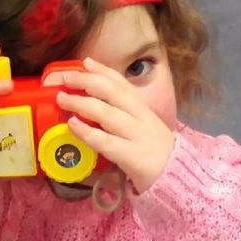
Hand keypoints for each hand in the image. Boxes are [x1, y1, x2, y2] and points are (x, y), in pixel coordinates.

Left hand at [56, 57, 174, 192]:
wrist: (178, 178)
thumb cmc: (153, 152)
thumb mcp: (141, 126)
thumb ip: (122, 114)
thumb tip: (92, 102)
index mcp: (142, 109)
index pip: (122, 84)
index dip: (104, 71)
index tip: (86, 62)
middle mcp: (141, 118)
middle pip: (113, 93)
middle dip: (88, 81)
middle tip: (66, 77)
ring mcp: (138, 136)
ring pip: (108, 114)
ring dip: (82, 103)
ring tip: (62, 98)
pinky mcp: (133, 157)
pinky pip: (106, 142)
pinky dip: (87, 132)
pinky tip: (72, 125)